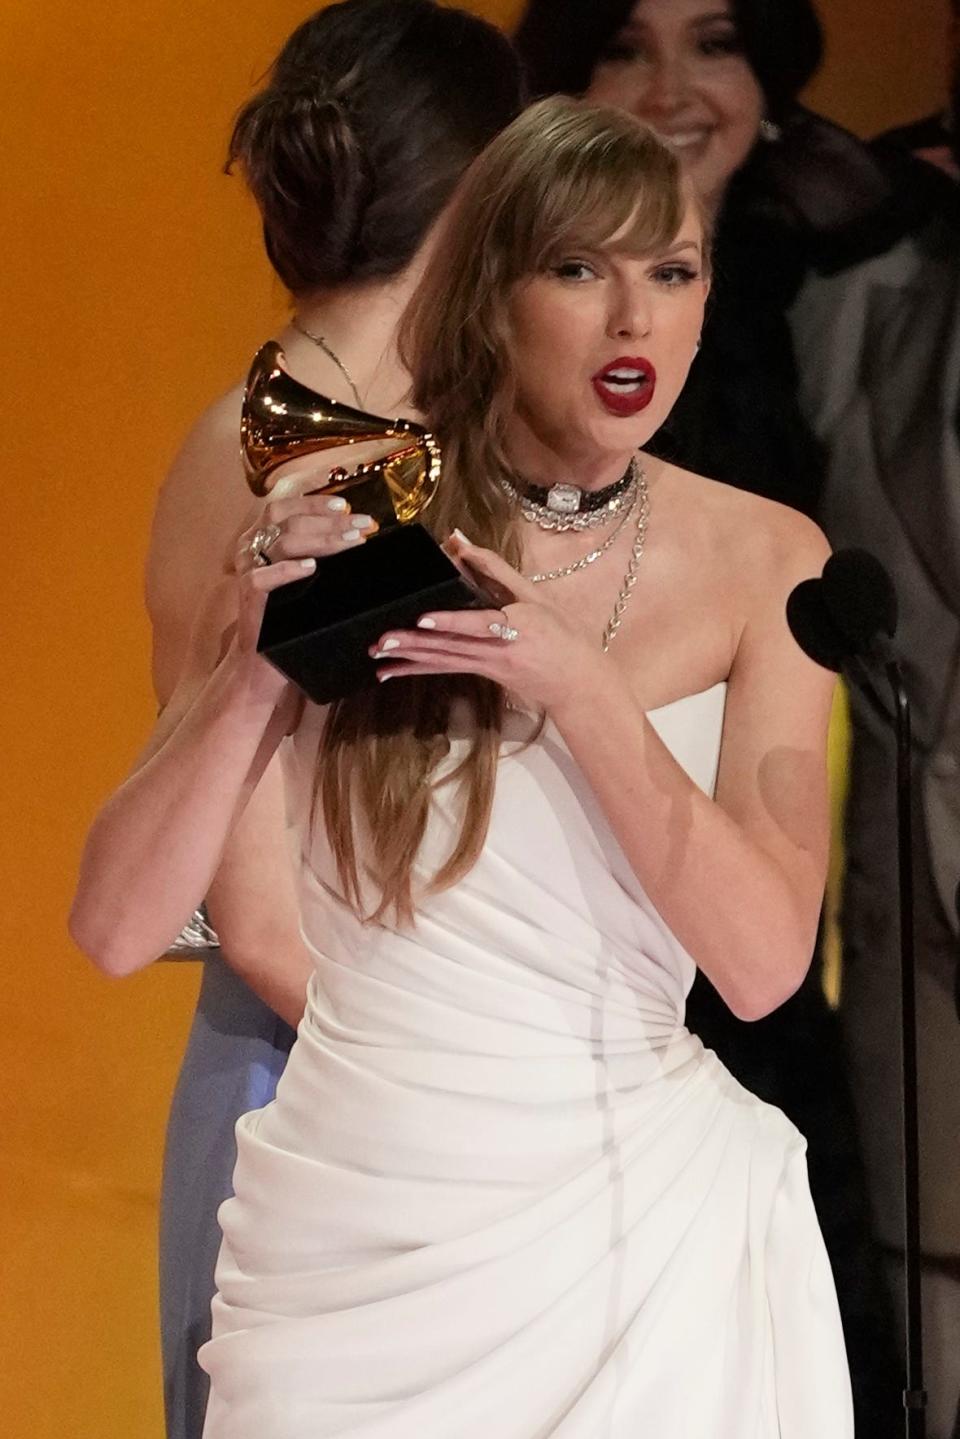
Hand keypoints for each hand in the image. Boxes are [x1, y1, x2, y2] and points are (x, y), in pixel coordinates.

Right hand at [228, 492, 377, 703]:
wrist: (265, 659)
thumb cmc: (290, 614)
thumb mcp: (306, 577)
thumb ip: (319, 552)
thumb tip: (359, 531)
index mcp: (261, 537)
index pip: (284, 507)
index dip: (313, 503)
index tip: (345, 506)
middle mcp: (251, 548)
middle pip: (289, 522)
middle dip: (330, 521)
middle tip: (363, 526)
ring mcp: (248, 571)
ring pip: (283, 543)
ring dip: (322, 540)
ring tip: (352, 543)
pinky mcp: (248, 597)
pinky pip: (263, 578)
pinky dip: (287, 571)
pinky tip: (311, 568)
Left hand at [369, 535, 605, 710]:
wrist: (576, 682)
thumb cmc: (561, 634)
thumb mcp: (535, 596)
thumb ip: (495, 569)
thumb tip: (459, 541)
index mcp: (515, 626)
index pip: (478, 623)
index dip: (450, 622)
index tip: (423, 618)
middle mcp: (497, 650)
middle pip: (450, 646)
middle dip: (413, 644)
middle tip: (381, 641)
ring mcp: (487, 665)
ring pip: (442, 661)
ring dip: (408, 658)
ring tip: (378, 654)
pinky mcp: (481, 673)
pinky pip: (444, 669)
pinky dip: (416, 669)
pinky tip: (391, 672)